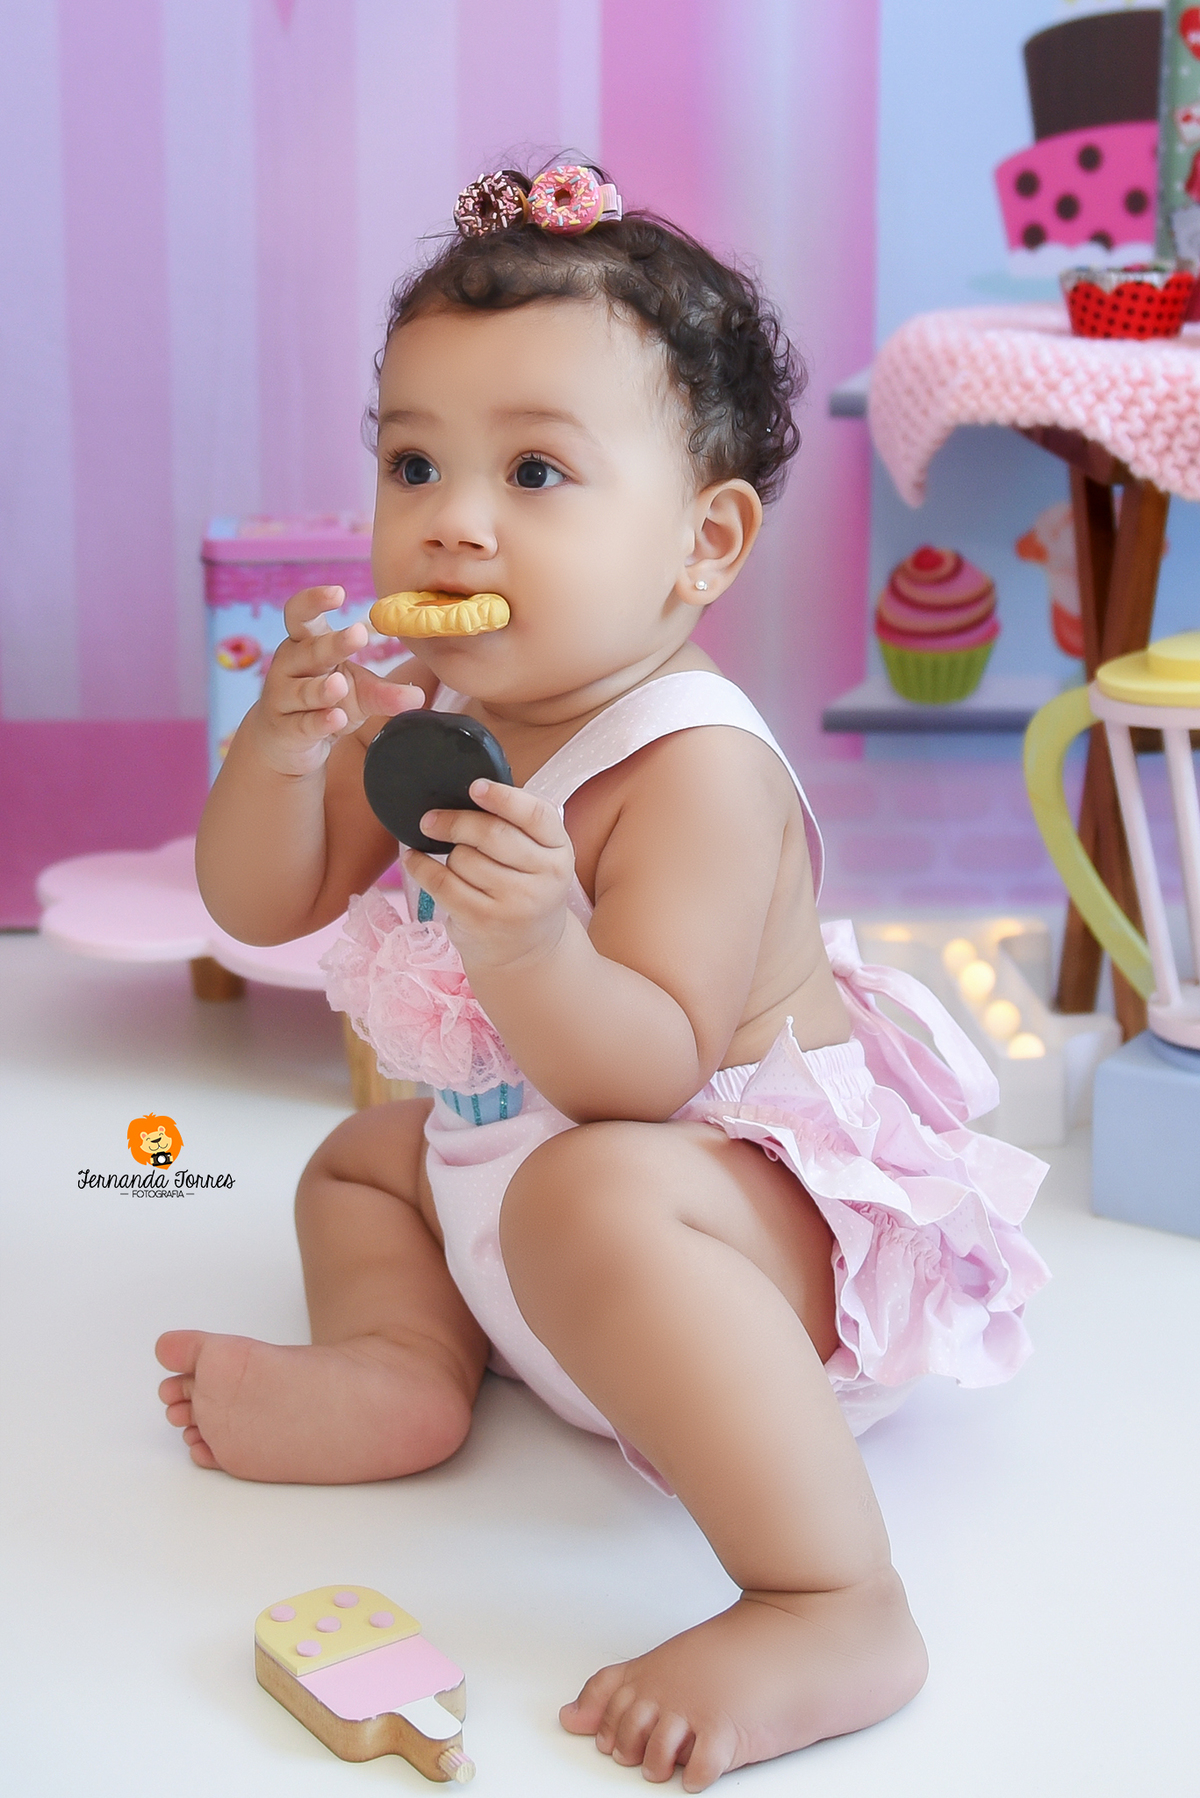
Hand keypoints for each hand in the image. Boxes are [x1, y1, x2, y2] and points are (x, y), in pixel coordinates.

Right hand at [250, 585, 423, 776]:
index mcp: (305, 645)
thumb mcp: (359, 693)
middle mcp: (289, 666)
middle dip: (333, 644)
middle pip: (309, 651)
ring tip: (339, 685)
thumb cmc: (324, 703)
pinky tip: (336, 719)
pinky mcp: (285, 729)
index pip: (300, 615)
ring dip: (321, 689)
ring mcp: (282, 698)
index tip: (339, 592)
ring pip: (303, 690)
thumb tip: (418, 696)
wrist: (286, 742)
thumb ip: (386, 693)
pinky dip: (320, 722)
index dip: (314, 601)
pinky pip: (302, 724)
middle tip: (358, 634)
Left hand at [403, 780, 575, 972]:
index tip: (475, 787)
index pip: (536, 815)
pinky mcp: (483, 920)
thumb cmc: (526, 888)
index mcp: (560, 850)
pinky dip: (421, 867)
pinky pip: (441, 883)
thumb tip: (467, 793)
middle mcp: (544, 877)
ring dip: (447, 854)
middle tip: (431, 819)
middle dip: (454, 822)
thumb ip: (517, 825)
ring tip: (451, 860)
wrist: (529, 950)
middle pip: (492, 834)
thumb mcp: (539, 857)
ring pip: (463, 858)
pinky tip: (415, 860)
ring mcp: (515, 903)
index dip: (503, 797)